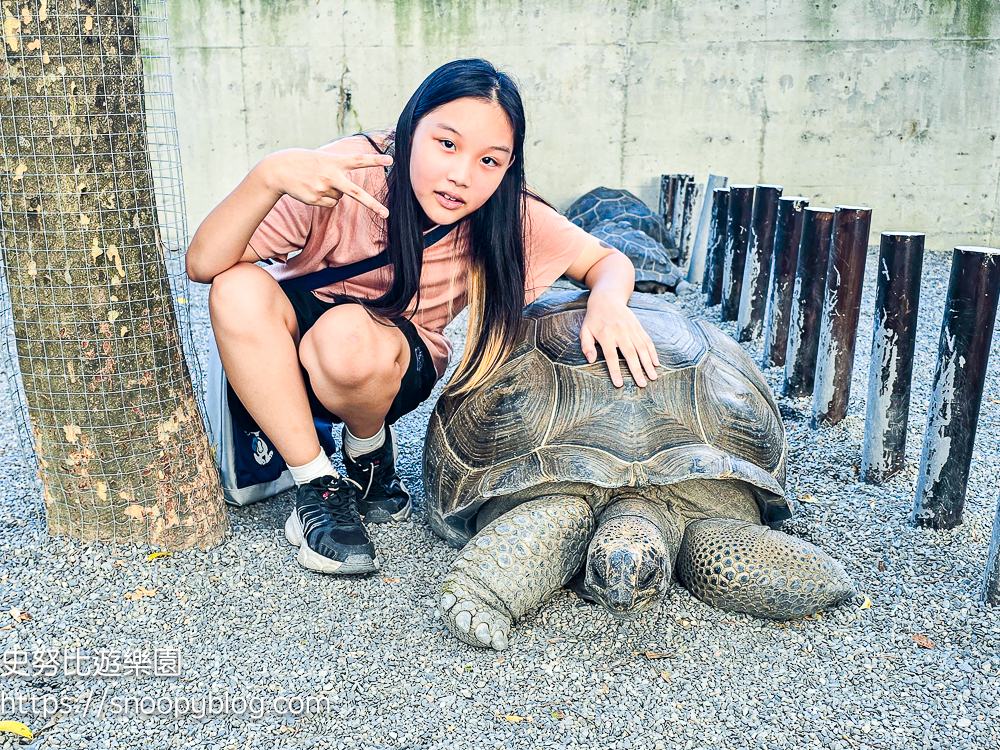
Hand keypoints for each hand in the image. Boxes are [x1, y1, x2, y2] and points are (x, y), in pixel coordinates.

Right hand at [259, 148, 392, 216]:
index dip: (375, 160)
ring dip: (332, 192)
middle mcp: (330, 176)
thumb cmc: (304, 162)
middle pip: (355, 193)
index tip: (391, 160)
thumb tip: (343, 194)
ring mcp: (322, 189)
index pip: (358, 160)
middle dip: (372, 204)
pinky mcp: (315, 199)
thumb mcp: (323, 159)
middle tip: (386, 213)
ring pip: (340, 198)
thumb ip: (337, 169)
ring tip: (317, 182)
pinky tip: (312, 190)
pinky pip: (330, 204)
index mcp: (334, 162)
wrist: (278, 170)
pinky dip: (324, 199)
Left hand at [579, 294, 660, 387]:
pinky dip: (653, 352)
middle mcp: (620, 332)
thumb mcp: (585, 330)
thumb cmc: (594, 318)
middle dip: (637, 370)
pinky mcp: (638, 327)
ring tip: (653, 377)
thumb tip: (590, 360)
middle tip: (642, 384)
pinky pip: (647, 340)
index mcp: (605, 335)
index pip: (611, 356)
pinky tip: (656, 363)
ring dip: (648, 363)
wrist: (607, 298)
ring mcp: (631, 329)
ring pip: (642, 348)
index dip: (615, 371)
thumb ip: (586, 345)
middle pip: (630, 354)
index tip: (619, 384)